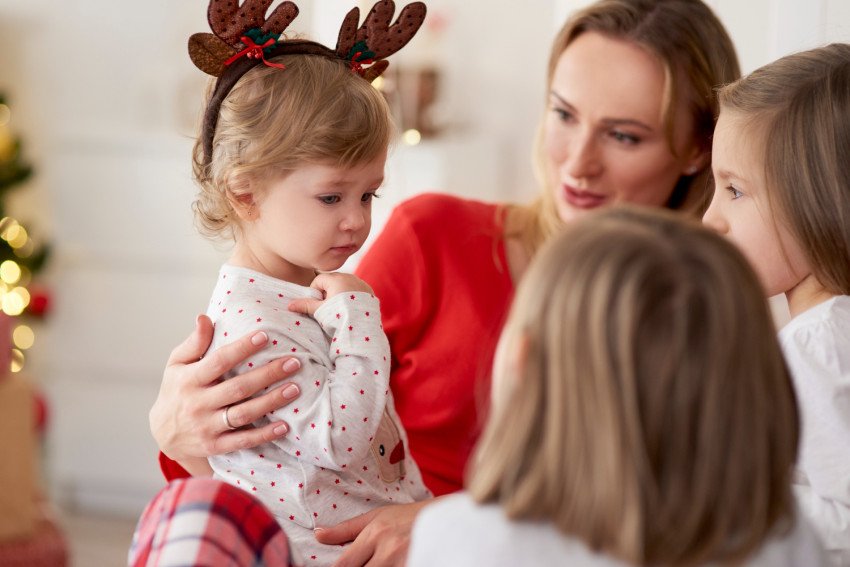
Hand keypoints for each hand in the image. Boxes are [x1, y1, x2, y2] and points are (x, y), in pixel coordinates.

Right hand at [150, 314, 302, 463]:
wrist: (164, 434)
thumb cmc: (176, 391)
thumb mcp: (177, 364)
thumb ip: (194, 343)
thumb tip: (204, 318)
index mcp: (190, 379)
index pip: (219, 361)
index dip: (242, 348)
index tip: (265, 336)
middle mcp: (198, 403)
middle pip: (238, 388)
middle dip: (267, 375)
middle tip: (294, 362)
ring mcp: (207, 426)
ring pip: (243, 414)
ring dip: (271, 402)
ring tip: (295, 389)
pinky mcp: (215, 446)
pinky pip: (242, 441)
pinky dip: (263, 435)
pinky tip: (284, 426)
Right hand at [288, 272, 373, 316]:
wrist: (363, 327)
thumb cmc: (339, 317)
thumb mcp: (320, 311)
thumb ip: (305, 305)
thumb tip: (289, 305)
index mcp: (336, 278)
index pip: (319, 280)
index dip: (315, 292)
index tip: (318, 304)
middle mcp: (349, 276)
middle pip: (332, 281)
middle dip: (328, 292)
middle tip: (329, 308)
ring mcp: (361, 283)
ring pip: (345, 285)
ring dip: (340, 294)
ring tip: (340, 310)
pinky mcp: (369, 291)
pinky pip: (356, 290)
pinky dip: (352, 296)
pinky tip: (352, 309)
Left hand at [314, 499, 431, 566]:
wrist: (447, 519)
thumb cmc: (409, 516)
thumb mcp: (377, 516)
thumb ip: (346, 529)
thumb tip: (318, 535)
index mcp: (375, 534)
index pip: (344, 565)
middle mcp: (389, 550)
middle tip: (365, 562)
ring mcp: (403, 562)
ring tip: (377, 563)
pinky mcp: (416, 565)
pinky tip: (391, 566)